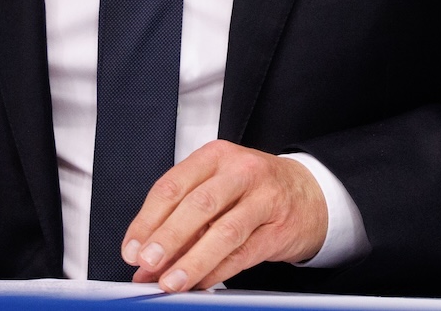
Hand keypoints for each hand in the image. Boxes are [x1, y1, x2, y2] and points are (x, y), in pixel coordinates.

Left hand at [121, 140, 327, 290]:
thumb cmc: (254, 190)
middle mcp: (240, 172)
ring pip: (223, 231)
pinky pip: (243, 253)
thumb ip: (181, 221)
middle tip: (147, 263)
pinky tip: (200, 283)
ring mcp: (264, 199)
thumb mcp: (217, 189)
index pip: (173, 185)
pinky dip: (217, 272)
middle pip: (198, 205)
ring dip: (193, 260)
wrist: (309, 194)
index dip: (148, 220)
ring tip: (170, 282)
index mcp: (216, 156)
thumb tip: (144, 261)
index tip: (132, 249)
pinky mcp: (279, 228)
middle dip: (168, 237)